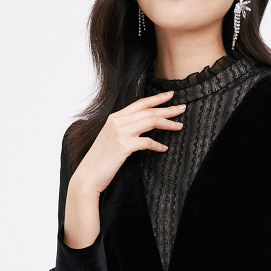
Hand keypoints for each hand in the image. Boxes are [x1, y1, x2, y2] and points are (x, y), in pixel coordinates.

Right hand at [69, 90, 186, 197]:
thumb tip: (143, 125)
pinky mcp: (123, 145)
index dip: (157, 98)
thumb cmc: (101, 159)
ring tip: (179, 126)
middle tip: (182, 108)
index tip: (171, 95)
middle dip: (168, 109)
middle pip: (148, 111)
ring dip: (167, 123)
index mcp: (114, 117)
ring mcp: (120, 133)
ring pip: (150, 121)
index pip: (140, 103)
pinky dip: (158, 145)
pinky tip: (164, 148)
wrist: (88, 175)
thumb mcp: (111, 138)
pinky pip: (147, 142)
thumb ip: (124, 128)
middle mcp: (117, 121)